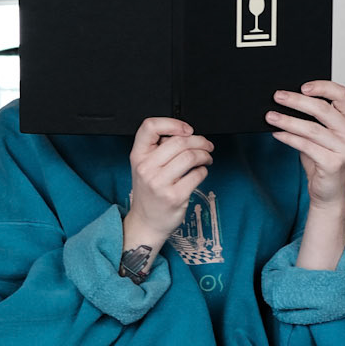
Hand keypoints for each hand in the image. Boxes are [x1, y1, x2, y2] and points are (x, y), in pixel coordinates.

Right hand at [123, 116, 213, 253]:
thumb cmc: (149, 192)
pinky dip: (204, 171)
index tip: (186, 130)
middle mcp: (146, 168)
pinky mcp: (174, 196)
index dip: (172, 123)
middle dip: (199, 140)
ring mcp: (159, 183)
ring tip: (207, 158)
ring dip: (205, 155)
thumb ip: (158, 149)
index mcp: (138, 156)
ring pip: (190, 156)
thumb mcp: (144, 167)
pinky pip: (197, 175)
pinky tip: (200, 172)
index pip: (150, 127)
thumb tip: (186, 134)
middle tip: (206, 145)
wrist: (146, 222)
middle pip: (178, 141)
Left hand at [266, 82, 344, 207]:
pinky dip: (289, 138)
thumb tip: (286, 101)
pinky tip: (277, 134)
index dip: (322, 86)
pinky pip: (306, 146)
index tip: (302, 86)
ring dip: (288, 120)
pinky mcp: (333, 164)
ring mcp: (344, 149)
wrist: (328, 192)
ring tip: (270, 116)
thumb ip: (312, 119)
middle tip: (277, 96)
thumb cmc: (322, 160)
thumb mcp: (320, 136)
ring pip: (312, 128)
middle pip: (323, 109)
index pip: (341, 94)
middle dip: (297, 101)